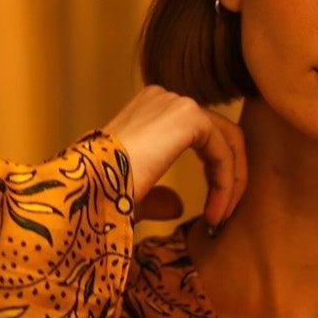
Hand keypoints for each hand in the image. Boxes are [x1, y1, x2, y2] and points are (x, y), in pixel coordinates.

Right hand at [101, 84, 247, 227]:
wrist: (87, 189)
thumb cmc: (99, 196)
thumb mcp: (134, 195)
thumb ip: (158, 195)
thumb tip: (177, 206)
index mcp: (148, 112)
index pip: (200, 138)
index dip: (214, 178)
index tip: (212, 217)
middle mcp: (163, 99)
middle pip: (219, 135)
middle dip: (228, 179)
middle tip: (223, 216)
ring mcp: (175, 102)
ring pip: (226, 141)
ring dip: (230, 184)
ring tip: (219, 218)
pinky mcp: (187, 115)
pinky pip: (224, 149)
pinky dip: (226, 182)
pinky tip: (216, 212)